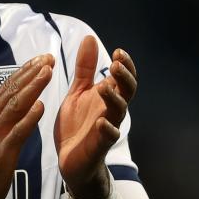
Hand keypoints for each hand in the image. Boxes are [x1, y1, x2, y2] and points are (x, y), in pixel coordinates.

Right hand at [0, 54, 54, 198]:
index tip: (40, 59)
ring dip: (32, 88)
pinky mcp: (1, 153)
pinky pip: (17, 132)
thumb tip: (14, 103)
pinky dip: (29, 118)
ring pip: (14, 106)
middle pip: (11, 91)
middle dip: (31, 73)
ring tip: (48, 73)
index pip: (6, 88)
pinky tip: (41, 106)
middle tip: (48, 58)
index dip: (24, 72)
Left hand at [54, 36, 136, 198]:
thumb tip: (90, 37)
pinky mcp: (98, 145)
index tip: (118, 51)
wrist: (70, 160)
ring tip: (105, 87)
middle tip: (116, 64)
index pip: (123, 77)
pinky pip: (107, 138)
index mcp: (107, 97)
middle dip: (124, 78)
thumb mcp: (77, 92)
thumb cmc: (77, 125)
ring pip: (119, 112)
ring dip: (114, 98)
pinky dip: (107, 130)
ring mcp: (107, 128)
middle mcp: (111, 111)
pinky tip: (101, 122)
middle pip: (127, 92)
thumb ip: (84, 68)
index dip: (125, 65)